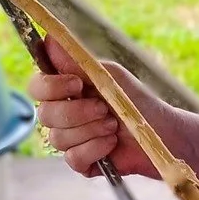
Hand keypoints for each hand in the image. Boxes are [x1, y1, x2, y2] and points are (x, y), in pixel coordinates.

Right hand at [28, 37, 169, 180]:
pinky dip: (95, 149)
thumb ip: (77, 62)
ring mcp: (69, 140)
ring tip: (114, 126)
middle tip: (105, 109)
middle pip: (44, 114)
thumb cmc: (136, 100)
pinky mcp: (80, 161)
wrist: (161, 132)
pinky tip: (112, 144)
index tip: (78, 84)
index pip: (37, 87)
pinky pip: (73, 158)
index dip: (51, 87)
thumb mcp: (108, 77)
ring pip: (58, 138)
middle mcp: (61, 114)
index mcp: (65, 90)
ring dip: (91, 130)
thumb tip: (49, 38)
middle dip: (77, 112)